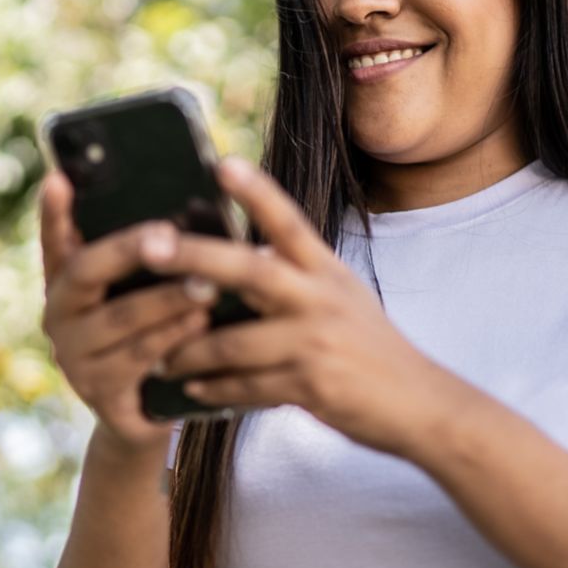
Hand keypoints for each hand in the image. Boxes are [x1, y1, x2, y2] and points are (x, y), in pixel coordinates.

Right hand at [38, 169, 219, 455]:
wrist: (148, 410)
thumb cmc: (154, 330)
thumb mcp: (143, 292)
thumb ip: (150, 258)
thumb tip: (191, 209)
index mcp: (65, 280)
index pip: (55, 239)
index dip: (54, 213)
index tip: (58, 179)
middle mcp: (58, 314)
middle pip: (85, 272)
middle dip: (129, 250)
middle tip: (169, 233)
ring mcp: (73, 357)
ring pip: (120, 318)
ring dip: (167, 300)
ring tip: (207, 284)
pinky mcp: (98, 392)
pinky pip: (137, 359)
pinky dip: (173, 338)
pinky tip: (202, 327)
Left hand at [142, 156, 462, 458]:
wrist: (417, 404)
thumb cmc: (369, 346)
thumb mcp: (341, 296)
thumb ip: (297, 275)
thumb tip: (245, 253)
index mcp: (326, 270)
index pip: (288, 220)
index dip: (256, 191)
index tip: (223, 164)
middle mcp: (320, 298)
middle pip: (248, 269)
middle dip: (193, 257)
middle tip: (149, 246)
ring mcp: (315, 342)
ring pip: (232, 341)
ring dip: (188, 350)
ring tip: (159, 357)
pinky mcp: (310, 386)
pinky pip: (245, 386)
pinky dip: (214, 388)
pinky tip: (191, 389)